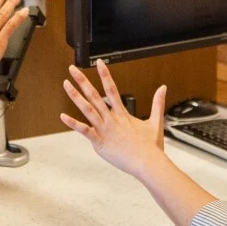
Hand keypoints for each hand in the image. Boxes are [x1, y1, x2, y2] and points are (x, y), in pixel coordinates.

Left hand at [61, 60, 168, 178]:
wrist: (148, 163)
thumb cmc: (151, 147)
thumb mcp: (156, 122)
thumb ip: (158, 103)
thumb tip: (163, 88)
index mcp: (123, 114)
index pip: (112, 89)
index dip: (105, 75)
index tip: (99, 63)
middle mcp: (112, 119)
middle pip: (95, 95)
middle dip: (83, 81)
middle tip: (72, 69)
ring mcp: (105, 129)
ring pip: (87, 109)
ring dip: (75, 96)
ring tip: (66, 84)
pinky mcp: (100, 142)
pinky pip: (84, 131)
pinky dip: (73, 124)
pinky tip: (63, 116)